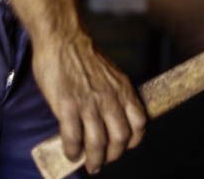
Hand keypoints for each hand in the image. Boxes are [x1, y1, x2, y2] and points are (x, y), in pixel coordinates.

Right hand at [32, 32, 146, 173]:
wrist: (63, 39)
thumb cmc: (84, 56)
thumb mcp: (111, 74)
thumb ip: (114, 94)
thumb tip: (110, 117)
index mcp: (123, 90)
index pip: (139, 123)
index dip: (133, 140)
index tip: (125, 147)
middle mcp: (110, 99)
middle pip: (120, 138)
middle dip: (113, 155)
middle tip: (104, 160)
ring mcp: (89, 103)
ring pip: (97, 143)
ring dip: (94, 160)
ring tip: (89, 165)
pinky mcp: (68, 106)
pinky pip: (73, 138)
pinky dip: (72, 151)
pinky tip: (71, 153)